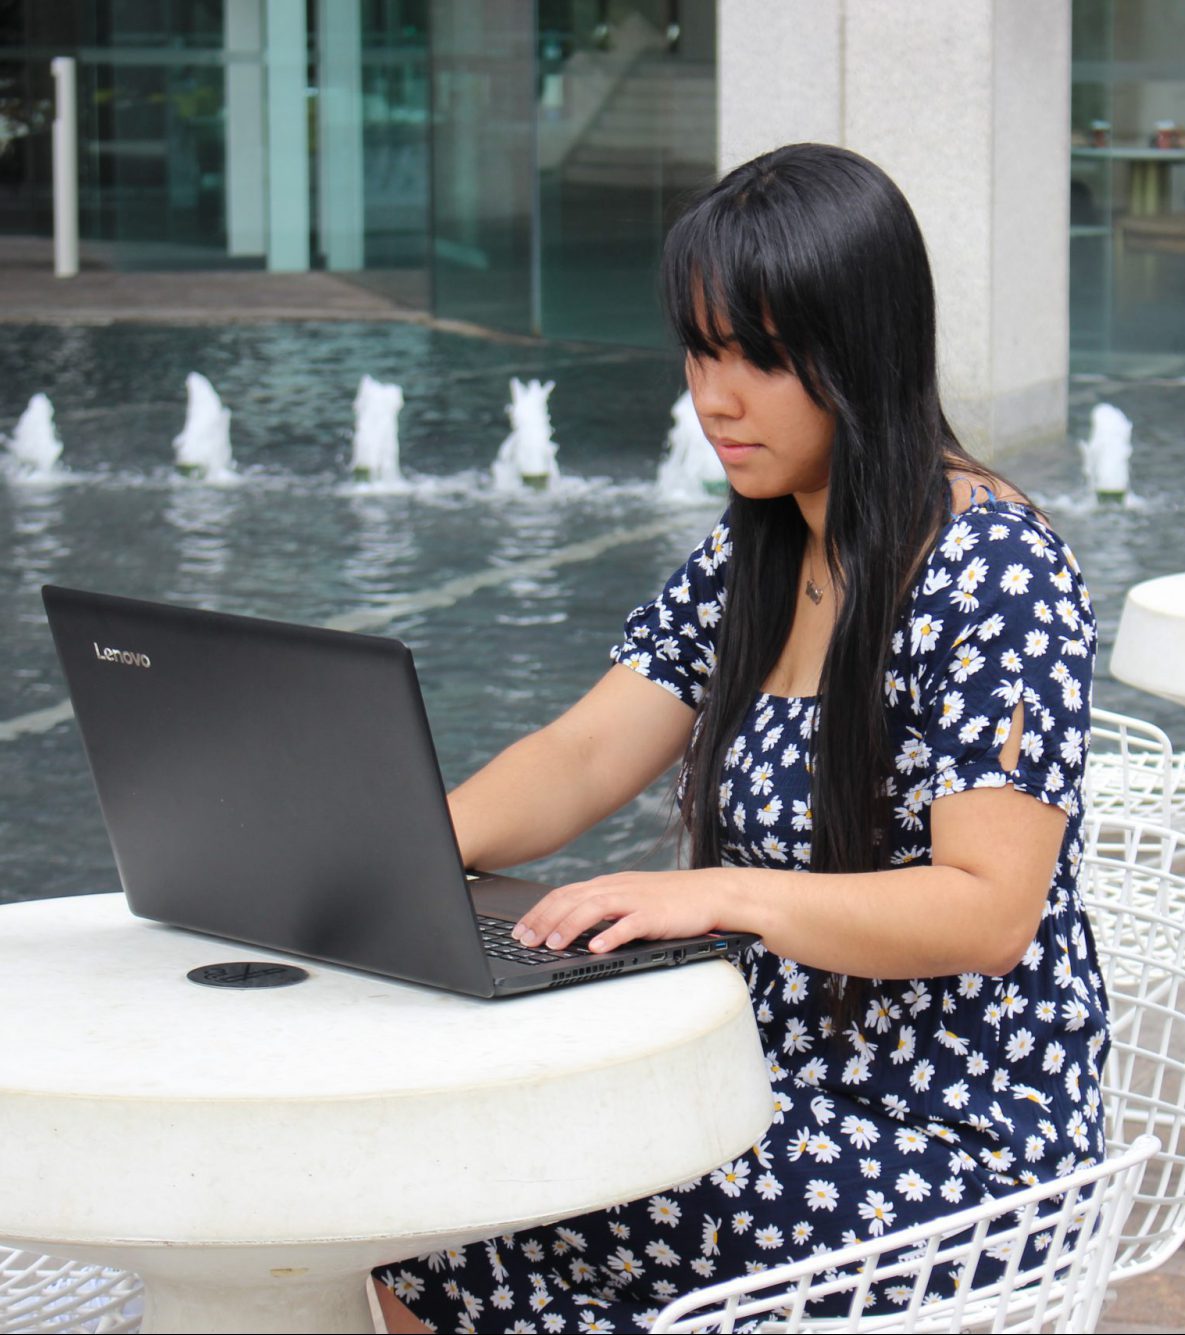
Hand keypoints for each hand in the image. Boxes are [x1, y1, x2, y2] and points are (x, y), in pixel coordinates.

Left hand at [511, 868, 741, 953]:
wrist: (712, 894)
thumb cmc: (672, 901)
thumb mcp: (631, 899)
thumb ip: (605, 909)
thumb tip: (573, 927)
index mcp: (609, 884)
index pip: (565, 893)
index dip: (539, 911)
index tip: (519, 930)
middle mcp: (618, 888)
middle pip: (572, 899)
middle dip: (544, 920)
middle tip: (524, 941)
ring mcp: (636, 899)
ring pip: (594, 908)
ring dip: (569, 927)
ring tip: (551, 945)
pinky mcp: (655, 915)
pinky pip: (629, 924)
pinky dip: (610, 936)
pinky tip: (595, 948)